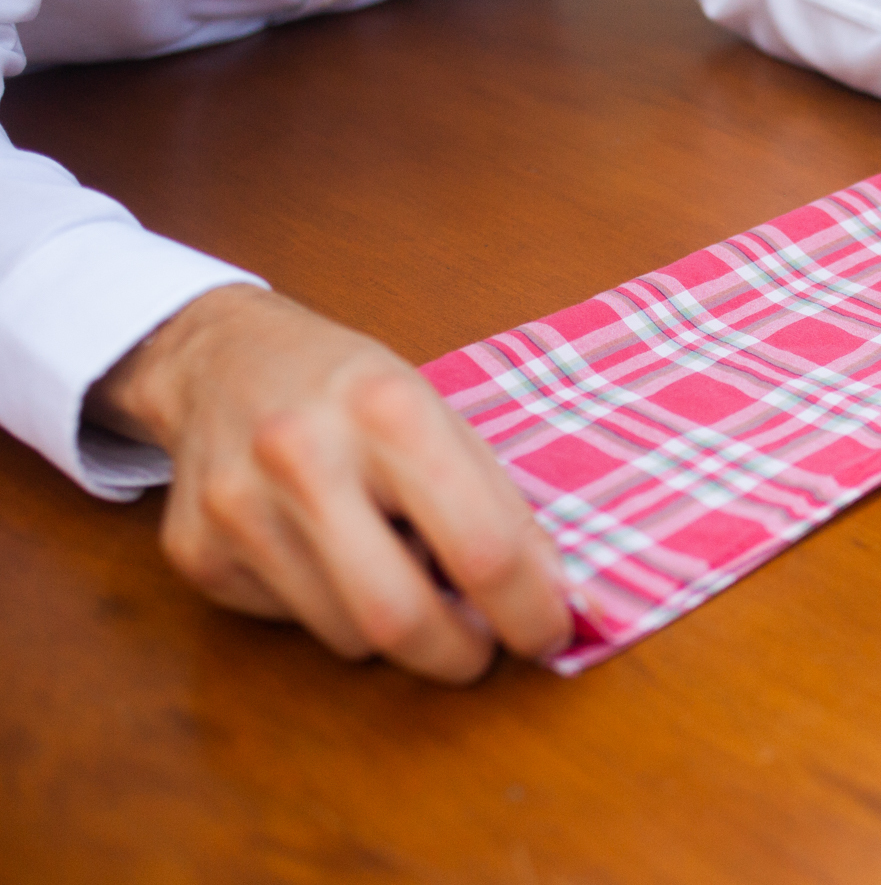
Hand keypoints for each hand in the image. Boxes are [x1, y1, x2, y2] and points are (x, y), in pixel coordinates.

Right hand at [86, 284, 572, 682]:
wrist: (218, 358)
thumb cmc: (349, 389)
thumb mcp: (437, 411)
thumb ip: (494, 501)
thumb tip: (551, 598)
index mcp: (387, 409)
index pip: (481, 548)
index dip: (528, 609)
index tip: (549, 632)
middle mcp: (303, 455)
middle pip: (400, 616)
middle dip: (459, 654)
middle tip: (482, 650)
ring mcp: (239, 508)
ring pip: (349, 635)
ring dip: (394, 628)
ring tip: (395, 566)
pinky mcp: (198, 554)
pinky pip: (296, 625)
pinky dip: (333, 610)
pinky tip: (327, 553)